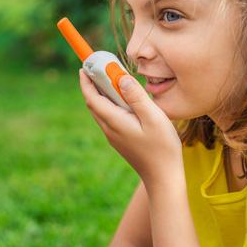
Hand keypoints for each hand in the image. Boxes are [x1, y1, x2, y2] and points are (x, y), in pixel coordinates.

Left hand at [79, 70, 182, 187]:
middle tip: (96, 68)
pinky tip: (122, 101)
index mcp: (114, 121)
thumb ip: (137, 97)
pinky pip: (108, 118)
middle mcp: (109, 129)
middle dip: (91, 85)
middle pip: (93, 104)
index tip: (83, 66)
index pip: (92, 98)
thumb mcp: (154, 118)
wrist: (163, 179)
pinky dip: (109, 104)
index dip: (86, 82)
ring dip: (100, 94)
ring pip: (100, 111)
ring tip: (108, 79)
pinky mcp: (120, 141)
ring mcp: (113, 137)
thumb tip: (120, 78)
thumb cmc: (162, 148)